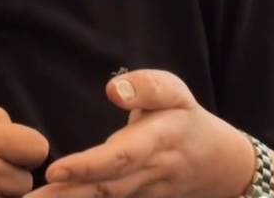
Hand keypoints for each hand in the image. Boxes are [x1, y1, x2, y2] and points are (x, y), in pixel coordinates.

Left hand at [26, 69, 252, 197]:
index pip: (120, 156)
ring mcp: (142, 193)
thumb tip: (113, 89)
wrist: (218, 165)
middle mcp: (147, 173)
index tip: (55, 171)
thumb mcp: (177, 93)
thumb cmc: (186, 119)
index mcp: (156, 141)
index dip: (89, 166)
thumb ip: (147, 86)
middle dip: (64, 197)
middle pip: (104, 188)